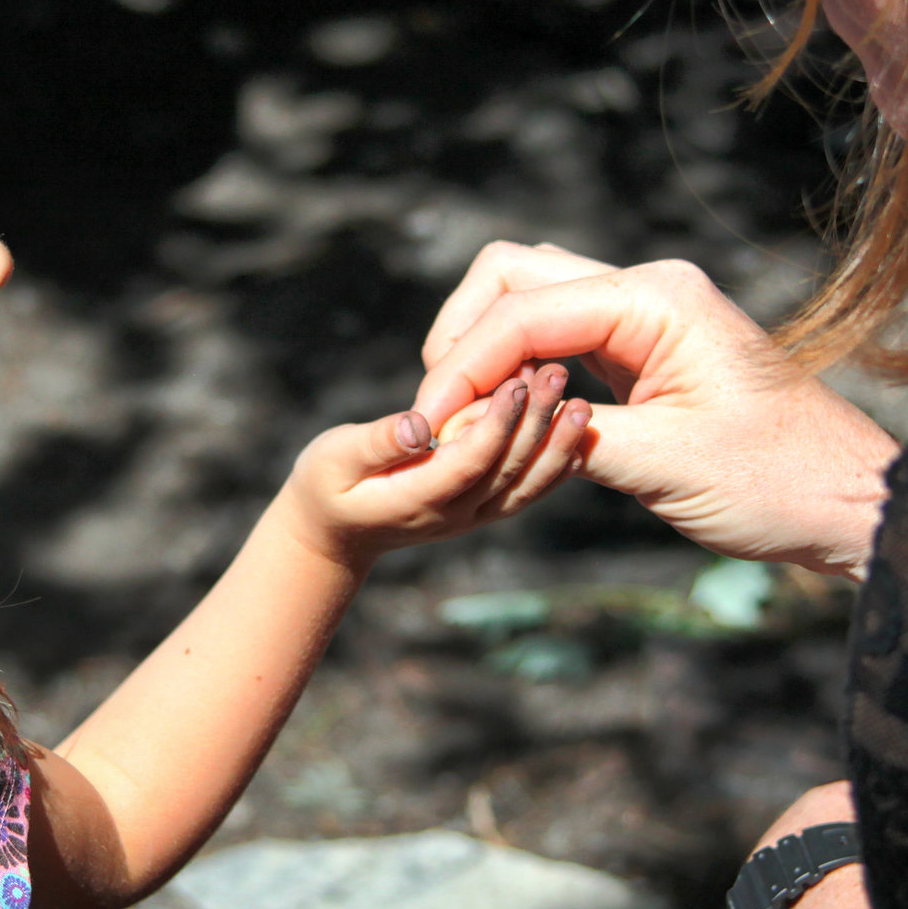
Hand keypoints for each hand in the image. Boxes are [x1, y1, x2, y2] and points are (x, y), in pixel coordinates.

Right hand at [277, 364, 589, 568]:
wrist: (335, 534)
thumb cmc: (327, 483)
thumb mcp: (334, 459)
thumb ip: (376, 443)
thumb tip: (418, 422)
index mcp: (419, 496)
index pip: (471, 459)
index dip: (497, 422)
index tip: (519, 379)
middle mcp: (455, 512)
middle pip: (508, 469)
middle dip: (537, 422)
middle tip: (560, 375)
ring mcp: (474, 516)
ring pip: (527, 484)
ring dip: (557, 445)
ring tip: (580, 403)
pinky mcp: (484, 509)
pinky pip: (528, 491)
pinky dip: (556, 465)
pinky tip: (578, 433)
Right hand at [415, 242, 897, 575]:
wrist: (846, 500)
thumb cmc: (775, 481)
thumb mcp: (664, 464)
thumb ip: (564, 438)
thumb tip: (478, 435)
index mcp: (656, 297)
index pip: (523, 311)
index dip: (462, 367)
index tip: (427, 425)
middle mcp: (648, 288)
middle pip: (513, 277)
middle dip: (462, 340)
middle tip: (438, 416)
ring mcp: (646, 315)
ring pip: (531, 302)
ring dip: (486, 352)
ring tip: (463, 421)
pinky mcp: (644, 349)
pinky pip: (559, 339)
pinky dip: (519, 370)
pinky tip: (504, 419)